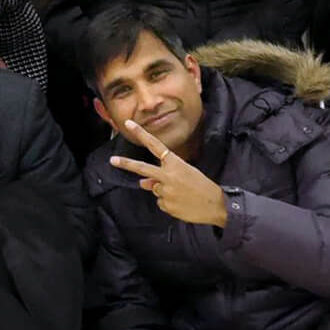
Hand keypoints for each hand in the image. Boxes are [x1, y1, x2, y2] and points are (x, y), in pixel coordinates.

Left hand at [112, 120, 228, 226]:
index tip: (129, 124)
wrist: (216, 205)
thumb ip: (162, 176)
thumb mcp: (186, 174)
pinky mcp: (165, 205)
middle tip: (113, 160)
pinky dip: (168, 203)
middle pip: (142, 168)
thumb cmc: (202, 186)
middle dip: (126, 164)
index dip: (141, 134)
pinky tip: (181, 203)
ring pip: (155, 189)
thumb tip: (142, 183)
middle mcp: (167, 176)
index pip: (155, 145)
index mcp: (175, 163)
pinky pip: (160, 202)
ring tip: (182, 195)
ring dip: (164, 192)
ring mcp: (165, 191)